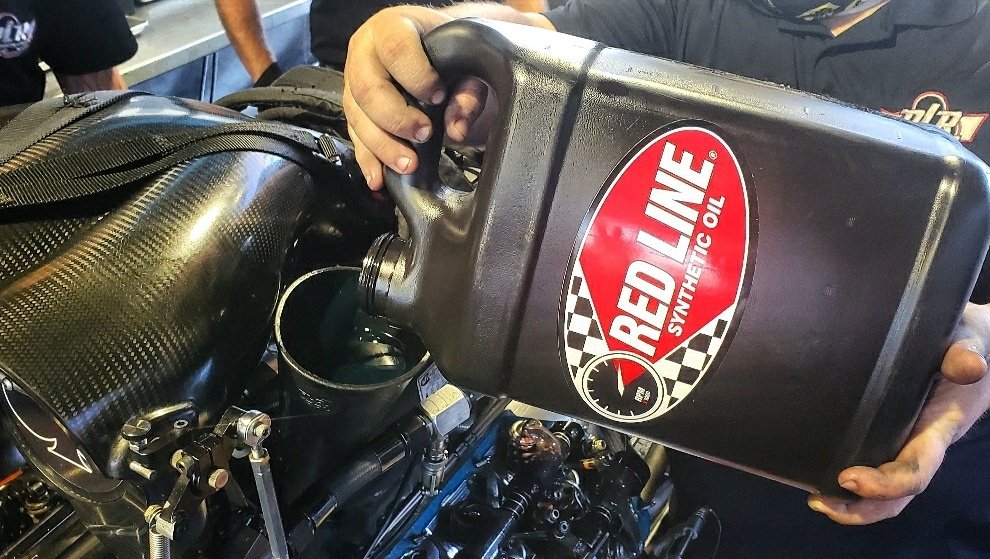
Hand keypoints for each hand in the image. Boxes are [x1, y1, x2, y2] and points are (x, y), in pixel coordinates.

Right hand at [342, 6, 489, 189]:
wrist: (432, 51)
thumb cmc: (445, 51)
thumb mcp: (464, 59)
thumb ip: (469, 88)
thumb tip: (457, 127)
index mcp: (391, 28)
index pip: (395, 49)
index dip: (416, 76)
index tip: (438, 95)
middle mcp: (364, 54)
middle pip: (368, 90)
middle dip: (396, 119)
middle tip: (424, 134)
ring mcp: (355, 84)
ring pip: (358, 118)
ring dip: (383, 146)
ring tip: (409, 164)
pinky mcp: (356, 112)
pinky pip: (355, 139)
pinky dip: (369, 161)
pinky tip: (379, 179)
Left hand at [808, 303, 989, 524]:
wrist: (968, 345)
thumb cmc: (965, 344)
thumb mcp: (969, 344)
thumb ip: (965, 354)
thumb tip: (969, 366)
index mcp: (938, 429)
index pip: (916, 469)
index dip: (886, 482)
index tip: (849, 477)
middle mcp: (920, 442)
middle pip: (898, 493)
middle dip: (863, 506)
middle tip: (819, 501)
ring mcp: (905, 440)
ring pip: (886, 488)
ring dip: (854, 503)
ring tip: (817, 500)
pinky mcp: (888, 432)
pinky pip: (874, 464)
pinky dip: (852, 482)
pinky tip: (817, 473)